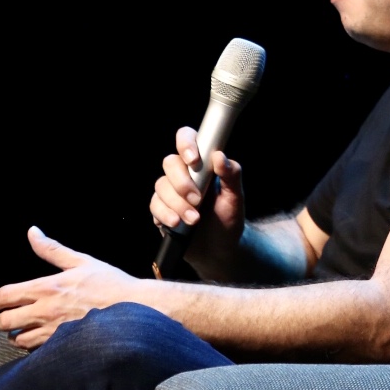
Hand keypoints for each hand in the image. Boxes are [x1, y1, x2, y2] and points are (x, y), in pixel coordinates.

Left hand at [0, 226, 138, 349]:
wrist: (134, 310)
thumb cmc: (109, 284)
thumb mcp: (81, 261)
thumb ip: (52, 249)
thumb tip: (33, 232)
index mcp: (46, 288)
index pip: (5, 296)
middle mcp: (44, 312)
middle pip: (4, 322)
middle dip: (1, 319)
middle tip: (6, 316)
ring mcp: (52, 332)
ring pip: (17, 339)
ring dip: (16, 334)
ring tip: (23, 328)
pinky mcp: (62, 346)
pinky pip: (35, 351)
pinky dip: (32, 346)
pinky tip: (40, 339)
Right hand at [148, 125, 247, 262]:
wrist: (219, 250)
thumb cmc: (229, 219)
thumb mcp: (236, 198)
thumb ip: (232, 175)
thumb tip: (220, 157)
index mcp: (201, 165)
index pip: (187, 139)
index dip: (186, 144)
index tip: (194, 161)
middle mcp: (183, 174)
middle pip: (169, 163)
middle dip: (182, 183)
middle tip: (198, 200)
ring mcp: (170, 192)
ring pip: (160, 185)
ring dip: (177, 204)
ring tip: (195, 220)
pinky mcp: (161, 210)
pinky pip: (154, 205)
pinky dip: (165, 214)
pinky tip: (178, 224)